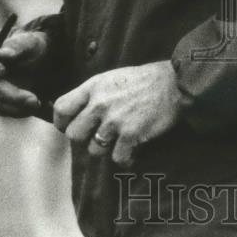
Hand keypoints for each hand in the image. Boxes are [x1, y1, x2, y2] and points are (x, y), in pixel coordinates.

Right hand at [0, 29, 49, 118]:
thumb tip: (1, 53)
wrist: (42, 60)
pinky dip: (19, 110)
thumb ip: (17, 45)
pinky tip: (34, 106)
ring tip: (36, 103)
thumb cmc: (32, 46)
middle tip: (31, 98)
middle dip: (8, 93)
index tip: (2, 69)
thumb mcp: (30, 41)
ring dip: (15, 105)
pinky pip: (3, 110)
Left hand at [53, 60, 180, 163]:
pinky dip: (126, 158)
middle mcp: (100, 103)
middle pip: (74, 134)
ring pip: (94, 149)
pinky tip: (133, 150)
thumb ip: (93, 93)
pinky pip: (117, 158)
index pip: (61, 108)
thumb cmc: (144, 80)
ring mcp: (115, 120)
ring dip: (106, 148)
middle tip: (98, 136)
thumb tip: (77, 114)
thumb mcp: (112, 77)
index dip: (61, 122)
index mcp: (94, 86)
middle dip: (85, 138)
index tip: (69, 127)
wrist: (175, 83)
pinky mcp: (131, 134)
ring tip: (120, 140)